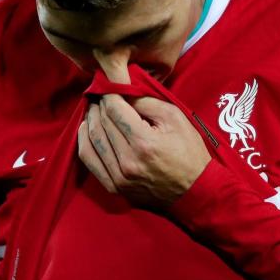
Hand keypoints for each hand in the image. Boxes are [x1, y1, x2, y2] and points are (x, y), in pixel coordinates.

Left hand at [78, 94, 211, 208]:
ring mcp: (119, 177)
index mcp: (144, 142)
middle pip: (102, 123)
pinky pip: (90, 161)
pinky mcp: (114, 187)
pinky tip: (87, 130)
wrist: (195, 192)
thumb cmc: (189, 153)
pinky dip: (84, 142)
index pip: (114, 110)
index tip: (109, 87)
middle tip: (101, 96)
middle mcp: (128, 161)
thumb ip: (147, 103)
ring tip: (94, 110)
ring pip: (92, 140)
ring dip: (90, 120)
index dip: (109, 95)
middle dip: (99, 105)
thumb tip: (123, 94)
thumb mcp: (176, 119)